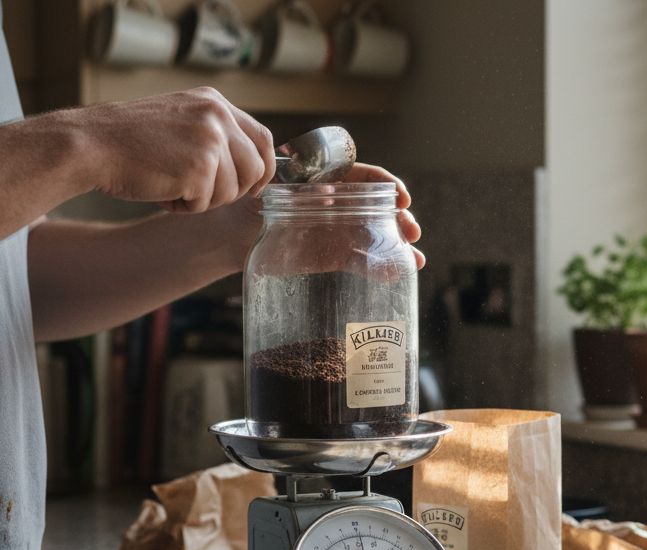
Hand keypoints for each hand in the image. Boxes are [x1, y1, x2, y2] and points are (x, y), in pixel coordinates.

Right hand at [69, 87, 275, 213]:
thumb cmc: (128, 141)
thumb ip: (213, 134)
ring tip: (171, 186)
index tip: (252, 187)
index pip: (263, 138)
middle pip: (255, 168)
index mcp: (214, 102)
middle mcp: (217, 116)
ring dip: (203, 200)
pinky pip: (205, 204)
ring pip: (232, 191)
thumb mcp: (179, 121)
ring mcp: (210, 141)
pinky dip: (183, 208)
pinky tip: (161, 191)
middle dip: (234, 191)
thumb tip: (249, 168)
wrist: (92, 145)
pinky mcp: (199, 168)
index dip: (262, 169)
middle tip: (199, 192)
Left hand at [210, 162, 424, 272]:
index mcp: (329, 178)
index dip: (386, 186)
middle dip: (400, 219)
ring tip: (414, 260)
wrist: (231, 233)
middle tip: (411, 231)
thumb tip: (327, 195)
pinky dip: (380, 268)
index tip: (399, 197)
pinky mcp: (334, 256)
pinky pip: (362, 260)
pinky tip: (395, 274)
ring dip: (398, 246)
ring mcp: (339, 229)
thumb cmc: (250, 200)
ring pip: (377, 235)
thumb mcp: (272, 187)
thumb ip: (299, 187)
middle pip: (380, 208)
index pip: (365, 177)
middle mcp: (341, 202)